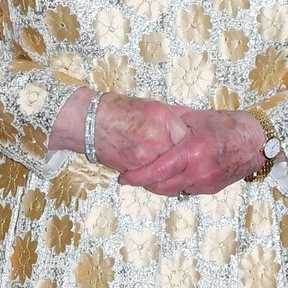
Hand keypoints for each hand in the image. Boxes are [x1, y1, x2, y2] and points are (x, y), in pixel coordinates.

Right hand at [49, 90, 189, 172]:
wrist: (91, 121)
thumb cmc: (120, 111)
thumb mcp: (153, 106)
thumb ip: (176, 117)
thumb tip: (196, 123)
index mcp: (165, 120)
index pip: (190, 140)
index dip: (193, 147)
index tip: (195, 150)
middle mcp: (157, 138)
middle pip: (182, 159)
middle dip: (186, 164)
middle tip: (191, 166)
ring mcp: (145, 156)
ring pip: (168, 173)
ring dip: (172, 176)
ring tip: (177, 175)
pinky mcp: (134, 169)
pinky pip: (151, 180)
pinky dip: (155, 180)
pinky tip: (156, 176)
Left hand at [118, 107, 265, 196]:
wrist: (255, 143)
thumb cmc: (225, 126)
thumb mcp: (195, 118)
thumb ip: (171, 123)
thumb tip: (145, 120)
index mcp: (192, 151)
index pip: (157, 171)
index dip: (137, 177)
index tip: (123, 177)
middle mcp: (198, 171)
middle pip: (161, 187)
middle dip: (144, 183)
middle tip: (131, 177)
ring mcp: (205, 183)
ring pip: (172, 191)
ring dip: (158, 186)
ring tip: (148, 175)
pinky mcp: (210, 190)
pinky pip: (185, 190)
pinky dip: (175, 185)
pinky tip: (171, 174)